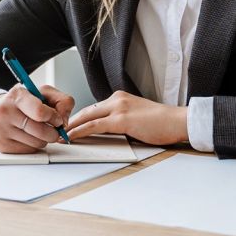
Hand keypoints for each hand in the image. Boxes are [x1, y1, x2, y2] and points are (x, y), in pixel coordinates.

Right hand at [0, 84, 74, 153]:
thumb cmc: (21, 103)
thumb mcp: (42, 93)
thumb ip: (62, 101)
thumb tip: (64, 121)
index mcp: (17, 95)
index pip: (40, 112)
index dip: (54, 118)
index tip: (57, 119)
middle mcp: (4, 111)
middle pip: (42, 132)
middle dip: (53, 132)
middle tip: (52, 129)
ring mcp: (0, 129)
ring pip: (37, 143)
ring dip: (42, 139)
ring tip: (36, 130)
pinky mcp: (0, 144)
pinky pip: (28, 151)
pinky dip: (32, 146)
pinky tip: (26, 136)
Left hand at [66, 90, 188, 145]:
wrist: (177, 121)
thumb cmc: (162, 123)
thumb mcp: (137, 117)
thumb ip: (121, 120)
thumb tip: (107, 131)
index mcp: (120, 98)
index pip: (94, 108)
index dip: (80, 118)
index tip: (69, 126)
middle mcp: (117, 99)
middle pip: (87, 110)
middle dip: (70, 121)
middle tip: (57, 130)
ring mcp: (118, 108)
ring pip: (87, 117)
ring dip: (72, 127)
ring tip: (60, 136)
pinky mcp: (121, 119)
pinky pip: (94, 126)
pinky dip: (80, 131)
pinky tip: (72, 137)